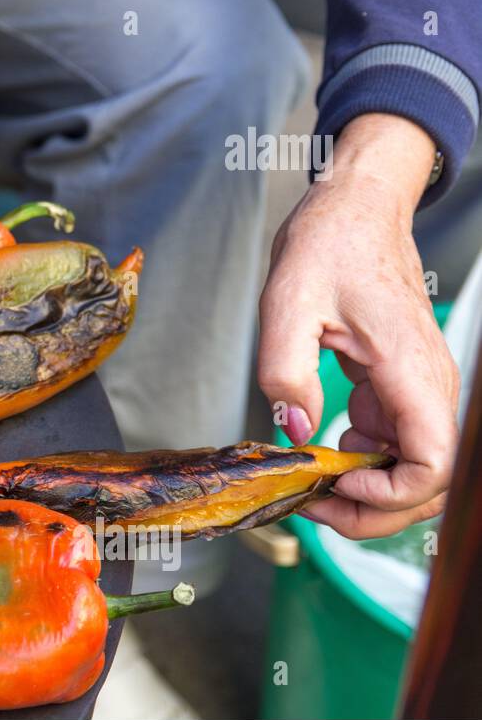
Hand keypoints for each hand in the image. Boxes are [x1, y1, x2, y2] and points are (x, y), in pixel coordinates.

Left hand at [258, 113, 459, 538]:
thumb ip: (287, 370)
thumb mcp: (287, 303)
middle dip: (375, 511)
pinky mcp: (400, 386)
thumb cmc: (329, 245)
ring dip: (368, 492)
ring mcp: (418, 388)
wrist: (355, 209)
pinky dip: (364, 462)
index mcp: (412, 371)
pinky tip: (322, 452)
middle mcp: (428, 386)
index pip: (433, 464)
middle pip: (429, 481)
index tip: (335, 487)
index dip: (389, 496)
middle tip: (313, 506)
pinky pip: (396, 442)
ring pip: (414, 468)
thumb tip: (294, 431)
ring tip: (311, 486)